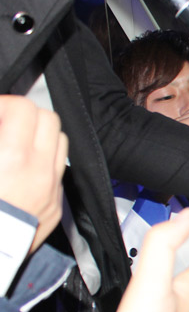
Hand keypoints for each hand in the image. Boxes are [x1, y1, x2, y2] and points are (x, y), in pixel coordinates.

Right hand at [0, 96, 67, 252]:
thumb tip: (1, 121)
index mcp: (13, 158)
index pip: (24, 109)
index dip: (4, 105)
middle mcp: (40, 172)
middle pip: (49, 121)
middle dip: (24, 116)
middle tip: (2, 125)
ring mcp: (52, 190)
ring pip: (59, 144)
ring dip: (38, 137)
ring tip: (12, 144)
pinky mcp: (54, 207)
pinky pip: (58, 172)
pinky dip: (42, 162)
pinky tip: (20, 170)